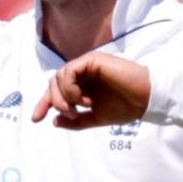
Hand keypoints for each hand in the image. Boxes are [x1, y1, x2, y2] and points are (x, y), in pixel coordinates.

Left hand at [32, 52, 149, 129]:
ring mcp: (87, 64)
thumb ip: (76, 120)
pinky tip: (84, 100)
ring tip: (79, 109)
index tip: (36, 119)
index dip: (44, 103)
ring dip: (63, 97)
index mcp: (82, 83)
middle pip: (53, 83)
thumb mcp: (96, 118)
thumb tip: (54, 121)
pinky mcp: (93, 60)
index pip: (56, 90)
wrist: (146, 99)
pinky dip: (70, 88)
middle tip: (70, 115)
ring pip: (58, 77)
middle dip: (53, 101)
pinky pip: (69, 71)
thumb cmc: (126, 107)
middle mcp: (83, 72)